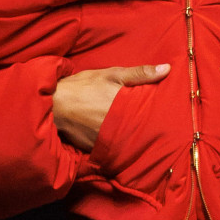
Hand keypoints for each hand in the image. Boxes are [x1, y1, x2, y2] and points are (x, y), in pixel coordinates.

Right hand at [53, 62, 169, 153]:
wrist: (52, 105)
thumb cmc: (82, 87)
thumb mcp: (111, 74)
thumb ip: (140, 73)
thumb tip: (167, 69)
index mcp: (126, 110)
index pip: (150, 118)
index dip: (158, 119)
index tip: (165, 118)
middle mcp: (119, 129)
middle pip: (139, 133)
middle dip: (145, 130)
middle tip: (153, 128)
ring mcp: (107, 141)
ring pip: (126, 143)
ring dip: (130, 139)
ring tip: (133, 134)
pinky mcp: (95, 150)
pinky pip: (111, 150)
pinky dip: (115, 145)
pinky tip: (116, 140)